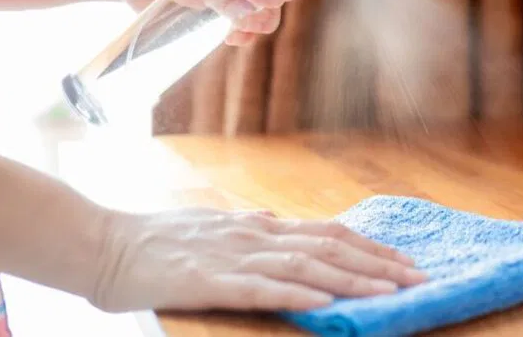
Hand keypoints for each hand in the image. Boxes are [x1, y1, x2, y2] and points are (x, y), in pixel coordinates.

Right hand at [91, 207, 425, 312]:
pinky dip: (297, 294)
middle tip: (417, 277)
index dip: (369, 248)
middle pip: (328, 247)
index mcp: (259, 227)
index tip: (405, 261)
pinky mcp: (208, 281)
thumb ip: (250, 227)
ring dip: (352, 279)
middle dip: (376, 263)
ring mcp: (233, 256)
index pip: (327, 234)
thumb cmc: (158, 238)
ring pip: (305, 267)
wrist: (105, 243)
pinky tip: (325, 302)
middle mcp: (255, 236)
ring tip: (390, 290)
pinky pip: (260, 288)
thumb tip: (281, 221)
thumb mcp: (214, 225)